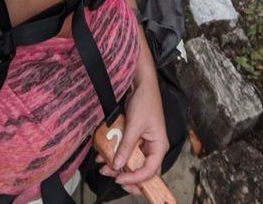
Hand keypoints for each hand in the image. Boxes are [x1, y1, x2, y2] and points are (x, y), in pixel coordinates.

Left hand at [98, 77, 168, 195]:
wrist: (141, 83)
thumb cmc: (145, 101)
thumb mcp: (134, 125)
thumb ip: (126, 146)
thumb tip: (117, 166)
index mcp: (159, 146)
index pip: (150, 172)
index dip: (135, 179)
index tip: (119, 179)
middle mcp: (153, 147)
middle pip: (142, 170)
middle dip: (126, 175)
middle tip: (111, 176)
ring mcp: (144, 142)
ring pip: (132, 161)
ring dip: (118, 165)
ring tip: (103, 166)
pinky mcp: (136, 137)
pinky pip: (126, 150)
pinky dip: (116, 153)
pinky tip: (103, 154)